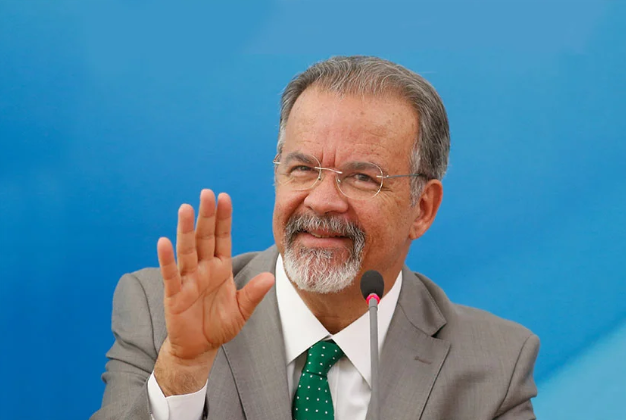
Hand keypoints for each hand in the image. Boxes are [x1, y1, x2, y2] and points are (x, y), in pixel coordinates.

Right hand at [154, 189, 273, 393]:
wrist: (200, 348)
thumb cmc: (219, 326)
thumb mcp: (242, 310)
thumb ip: (254, 293)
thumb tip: (270, 277)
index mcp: (220, 268)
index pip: (222, 237)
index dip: (223, 218)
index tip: (224, 197)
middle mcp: (203, 269)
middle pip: (204, 237)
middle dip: (206, 216)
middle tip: (206, 193)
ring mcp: (188, 280)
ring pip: (187, 250)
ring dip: (185, 230)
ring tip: (185, 209)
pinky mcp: (175, 295)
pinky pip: (171, 274)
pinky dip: (167, 260)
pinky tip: (163, 242)